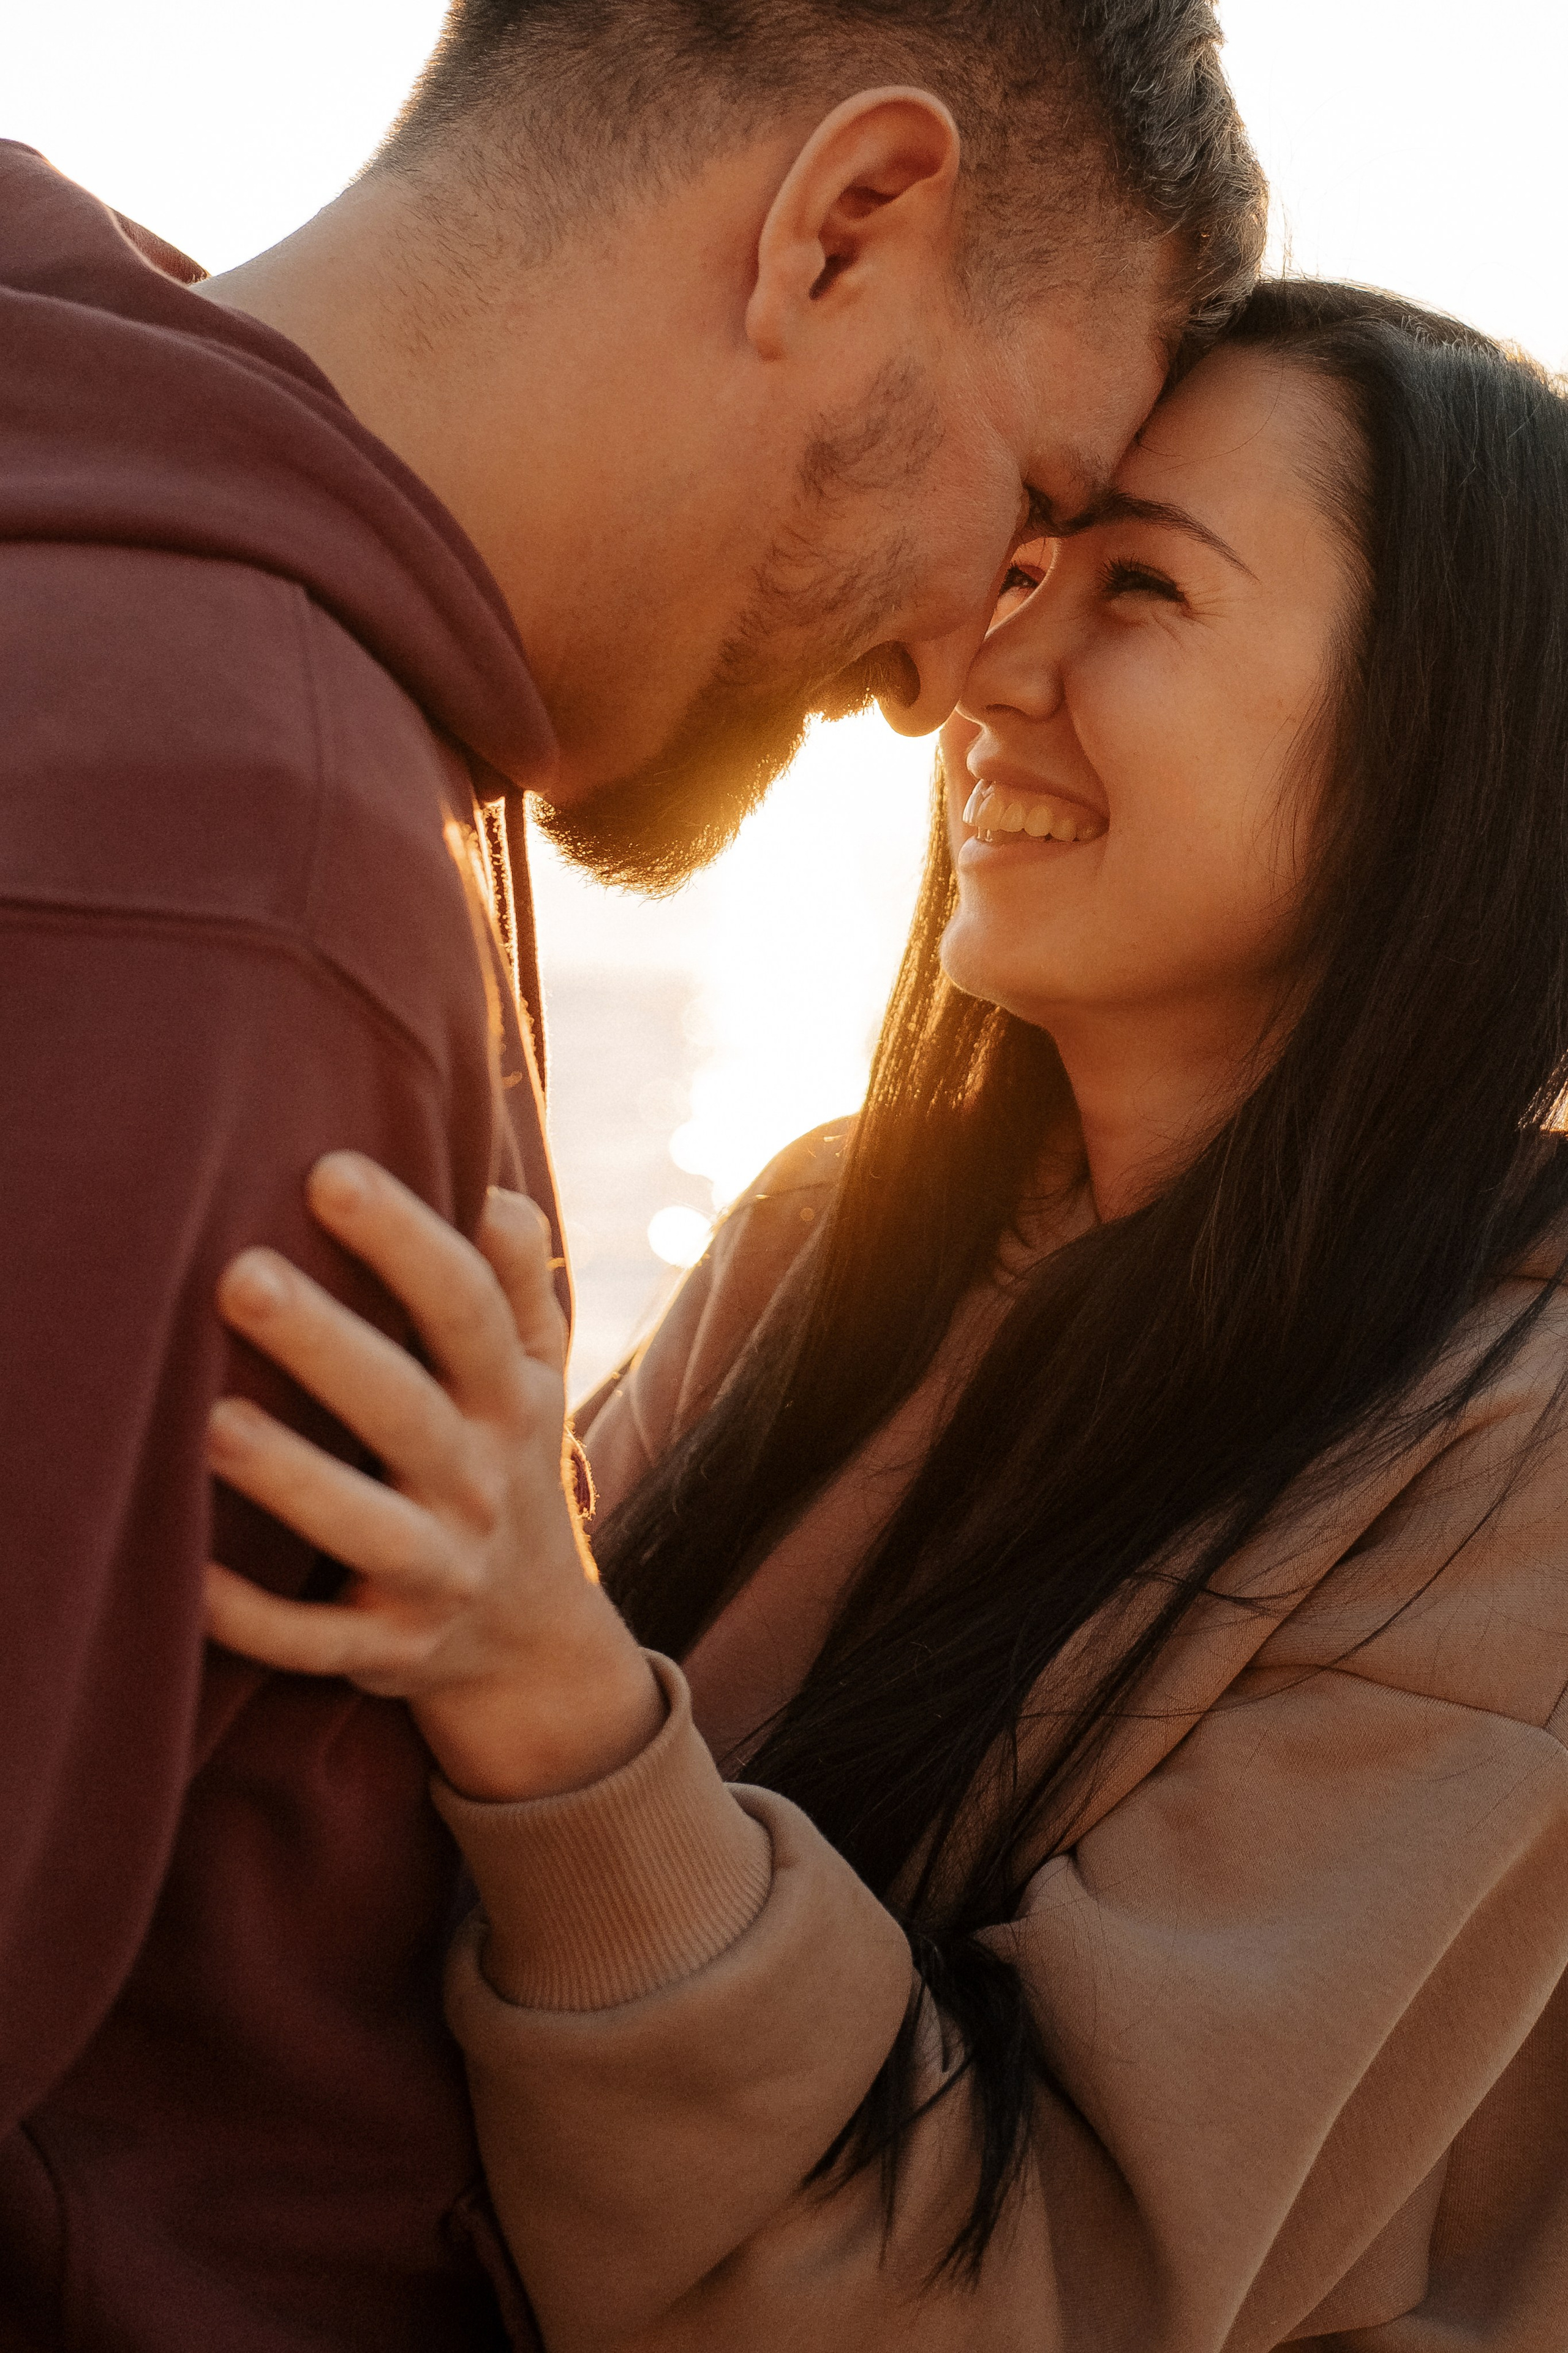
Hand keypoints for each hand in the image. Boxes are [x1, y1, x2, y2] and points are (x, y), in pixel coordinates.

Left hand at [204, 1152, 664, 1801]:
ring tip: (213, 1425)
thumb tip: (492, 1192)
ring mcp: (438, 1573)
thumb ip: (518, 1284)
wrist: (534, 1644)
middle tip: (242, 1276)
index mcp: (510, 1401)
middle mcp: (480, 1483)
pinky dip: (257, 1621)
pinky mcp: (390, 1651)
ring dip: (293, 1480)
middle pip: (407, 1408)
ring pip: (365, 1529)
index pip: (468, 1308)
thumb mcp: (535, 1378)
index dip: (409, 1241)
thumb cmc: (503, 1463)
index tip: (331, 1172)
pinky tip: (189, 1582)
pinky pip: (318, 1642)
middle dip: (327, 1345)